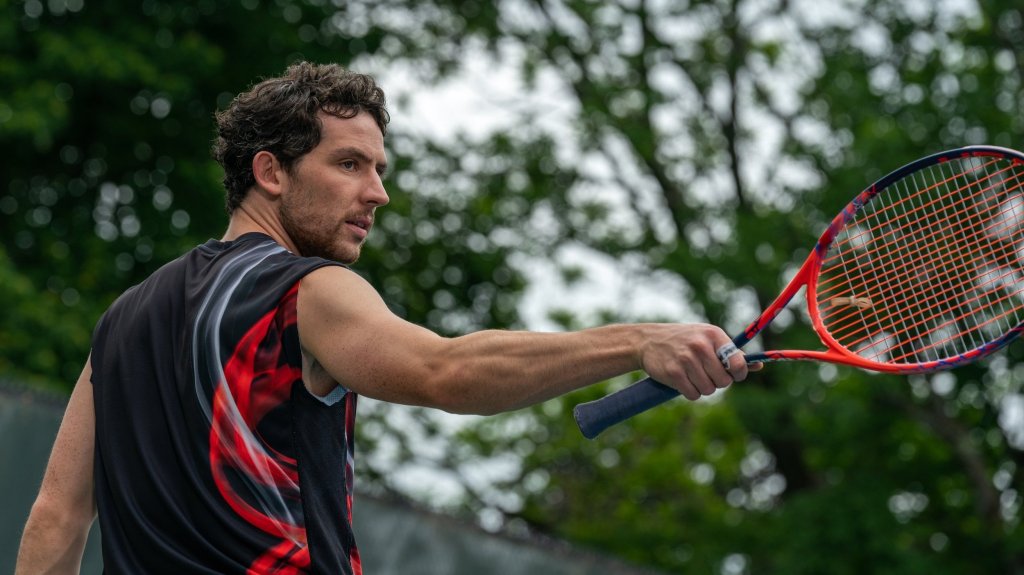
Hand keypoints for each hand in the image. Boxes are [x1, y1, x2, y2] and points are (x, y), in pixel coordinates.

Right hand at [638, 324, 759, 399]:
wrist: (648, 340)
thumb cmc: (684, 340)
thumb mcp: (707, 339)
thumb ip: (731, 353)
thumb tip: (759, 365)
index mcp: (713, 335)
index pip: (738, 362)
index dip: (738, 374)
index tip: (734, 375)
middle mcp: (700, 346)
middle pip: (724, 381)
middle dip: (718, 382)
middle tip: (707, 374)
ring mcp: (686, 359)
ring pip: (709, 390)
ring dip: (703, 388)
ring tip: (693, 376)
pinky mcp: (673, 372)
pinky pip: (693, 394)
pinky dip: (690, 392)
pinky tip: (683, 381)